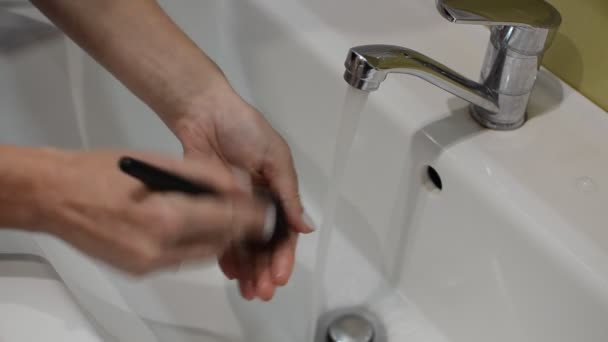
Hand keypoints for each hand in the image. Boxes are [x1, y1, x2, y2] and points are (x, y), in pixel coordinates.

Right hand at [36, 149, 269, 274]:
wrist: (55, 197)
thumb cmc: (99, 174)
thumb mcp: (158, 162)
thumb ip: (204, 176)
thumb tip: (238, 185)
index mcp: (167, 216)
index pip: (229, 220)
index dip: (254, 215)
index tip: (269, 211)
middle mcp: (160, 247)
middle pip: (221, 242)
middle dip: (241, 228)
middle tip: (253, 213)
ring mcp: (149, 263)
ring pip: (204, 253)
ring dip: (221, 236)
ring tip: (229, 217)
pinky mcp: (141, 270)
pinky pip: (182, 258)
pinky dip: (197, 243)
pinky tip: (199, 226)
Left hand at [171, 82, 313, 300]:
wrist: (202, 112)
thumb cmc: (242, 127)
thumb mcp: (274, 158)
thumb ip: (287, 194)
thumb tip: (305, 226)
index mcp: (277, 190)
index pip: (285, 230)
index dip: (284, 254)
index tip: (280, 274)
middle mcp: (257, 202)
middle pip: (265, 244)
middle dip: (266, 269)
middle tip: (263, 290)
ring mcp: (233, 206)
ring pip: (243, 246)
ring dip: (249, 268)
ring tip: (248, 288)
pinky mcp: (210, 206)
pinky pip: (219, 236)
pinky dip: (226, 256)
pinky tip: (230, 271)